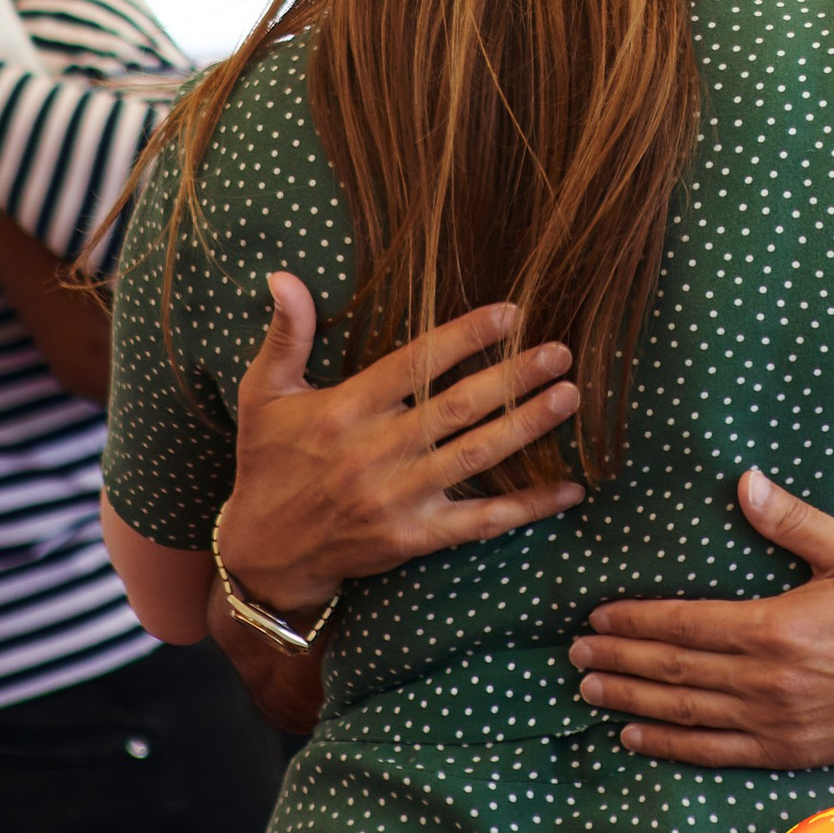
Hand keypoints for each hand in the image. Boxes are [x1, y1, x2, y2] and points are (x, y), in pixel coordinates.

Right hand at [213, 274, 584, 628]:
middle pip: (456, 408)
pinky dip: (526, 507)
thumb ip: (286, 335)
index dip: (464, 336)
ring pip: (474, 457)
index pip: (414, 364)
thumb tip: (283, 276)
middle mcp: (373, 453)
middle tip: (561, 351)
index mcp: (343, 411)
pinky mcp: (413, 538)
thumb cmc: (268, 463)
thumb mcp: (264, 395)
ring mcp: (397, 499)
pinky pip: (479, 522)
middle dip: (513, 377)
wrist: (264, 556)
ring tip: (569, 396)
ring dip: (527, 426)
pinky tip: (568, 490)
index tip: (511, 312)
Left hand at [571, 469, 833, 768]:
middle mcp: (766, 681)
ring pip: (684, 714)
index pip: (685, 625)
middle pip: (673, 671)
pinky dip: (668, 746)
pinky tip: (634, 737)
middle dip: (618, 659)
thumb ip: (790, 520)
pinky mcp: (786, 751)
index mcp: (776, 628)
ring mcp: (774, 723)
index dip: (636, 620)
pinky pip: (714, 752)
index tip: (597, 615)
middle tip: (573, 654)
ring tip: (587, 689)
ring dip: (630, 701)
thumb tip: (743, 480)